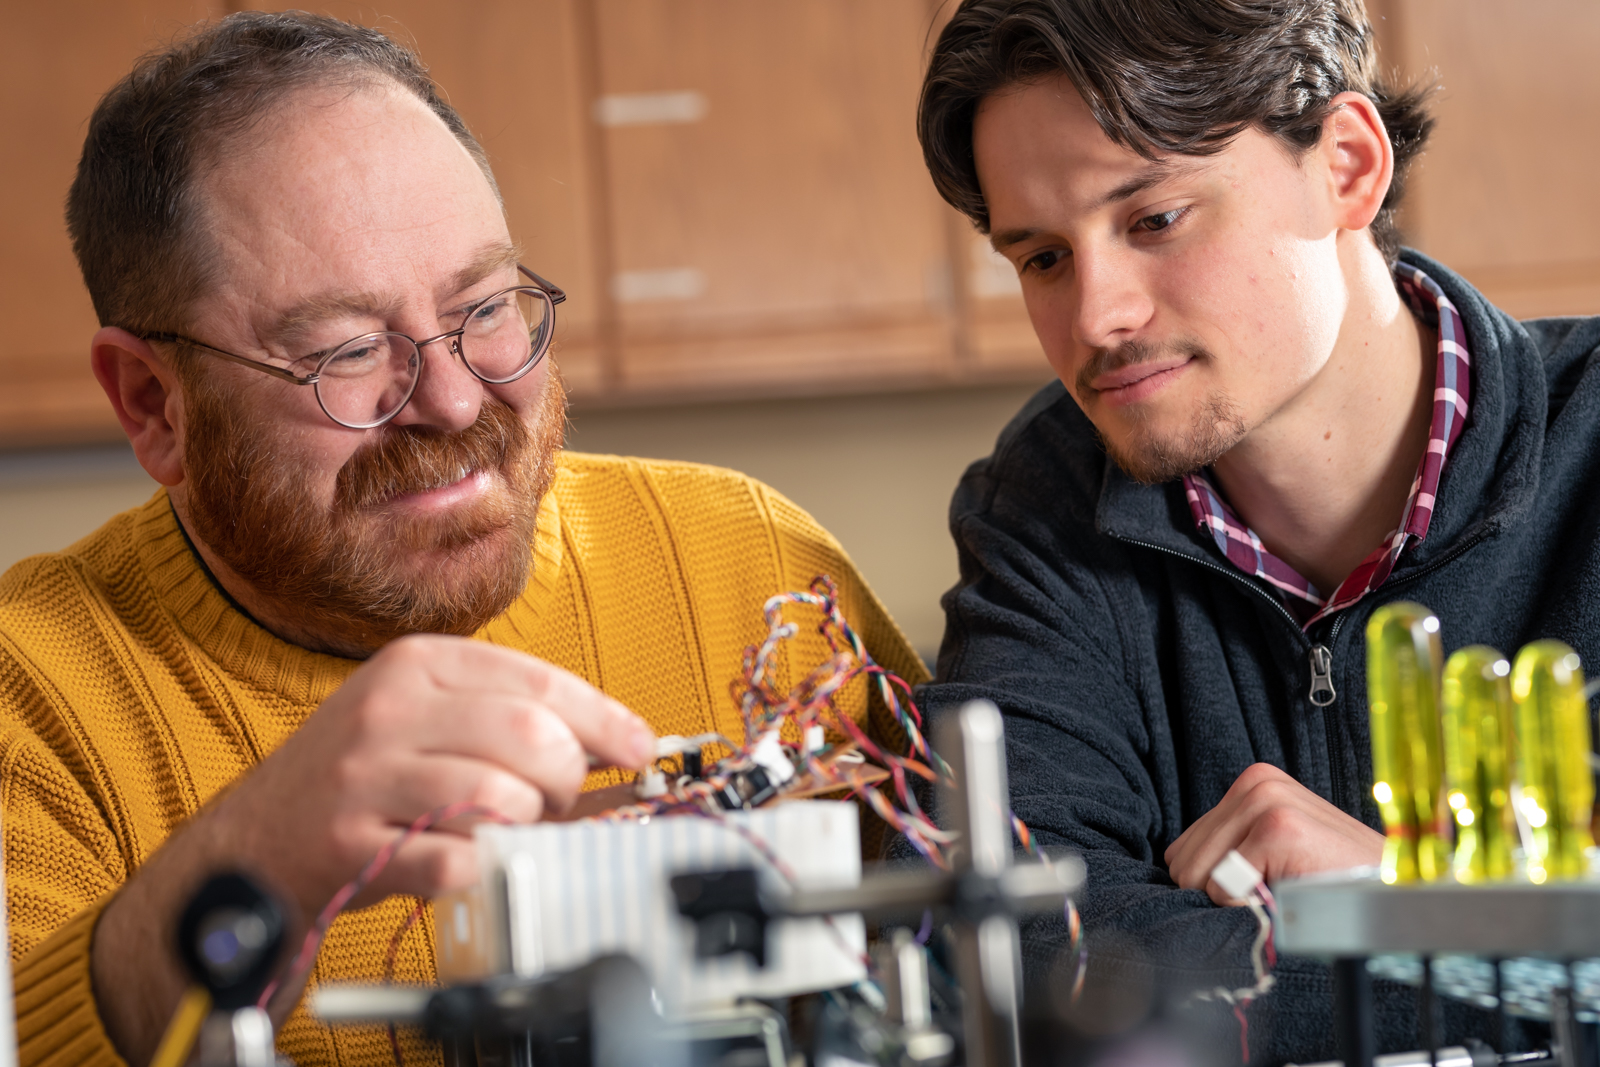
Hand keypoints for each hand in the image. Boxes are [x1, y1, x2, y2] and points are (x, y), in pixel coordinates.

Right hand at [92, 635, 654, 1062]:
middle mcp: (391, 707)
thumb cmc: (362, 781)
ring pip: (500, 795)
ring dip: (523, 825)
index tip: (640, 747)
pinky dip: (480, 866)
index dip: (602, 717)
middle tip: (555, 802)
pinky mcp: (350, 840)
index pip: (537, 679)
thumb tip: (618, 747)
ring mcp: (366, 773)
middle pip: (528, 734)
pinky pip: (455, 856)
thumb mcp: (427, 721)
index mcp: (419, 663)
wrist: (252, 845)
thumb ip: (511, 721)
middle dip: (564, 778)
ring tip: (501, 830)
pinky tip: (467, 859)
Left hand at [1163, 763, 1382, 905]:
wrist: (1394, 893)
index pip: (1184, 846)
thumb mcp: (1274, 850)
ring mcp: (1267, 801)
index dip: (1209, 881)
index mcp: (1252, 782)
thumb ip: (1230, 849)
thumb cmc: (1333, 879)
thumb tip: (1177, 873)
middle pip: (1183, 859)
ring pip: (1198, 874)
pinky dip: (1248, 906)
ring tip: (1279, 892)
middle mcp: (1256, 783)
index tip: (1252, 887)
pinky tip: (1287, 895)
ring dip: (1232, 900)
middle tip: (1266, 896)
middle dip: (1214, 892)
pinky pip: (1224, 886)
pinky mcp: (1278, 828)